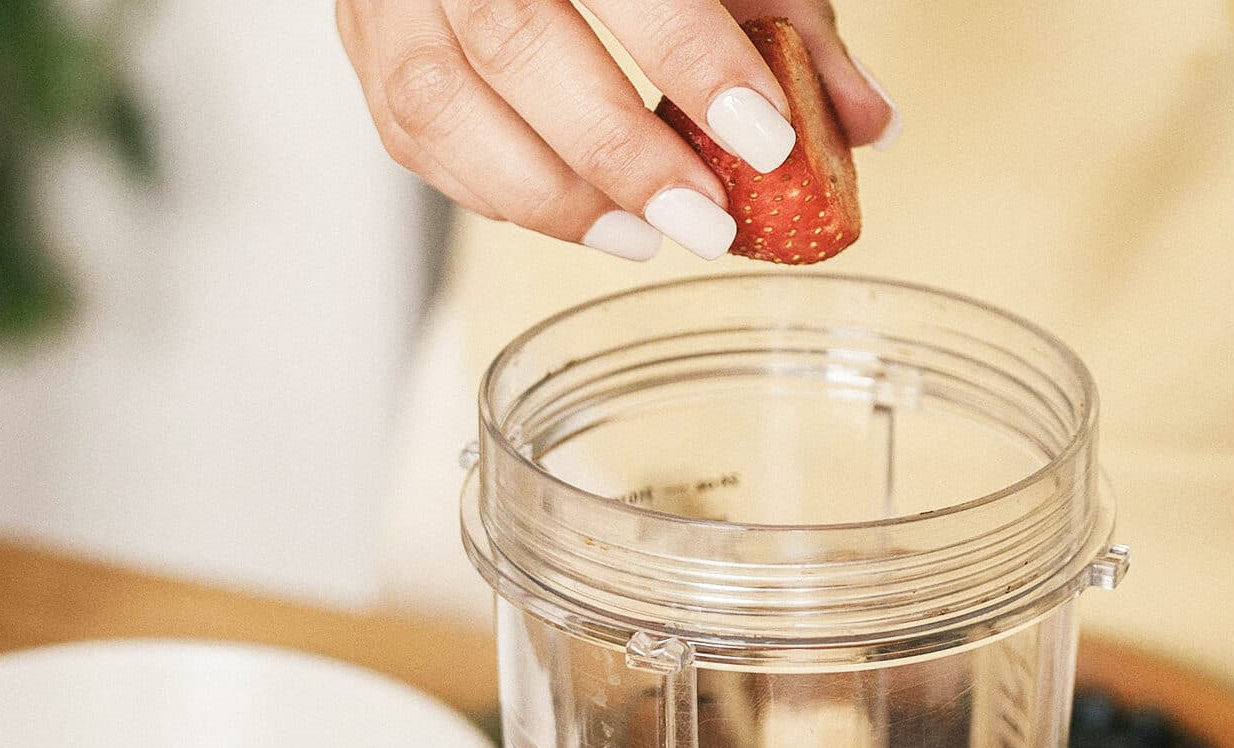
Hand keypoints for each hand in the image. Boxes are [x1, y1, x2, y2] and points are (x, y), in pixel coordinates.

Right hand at [336, 0, 897, 260]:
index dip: (691, 55)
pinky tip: (576, 215)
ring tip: (641, 237)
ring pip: (440, 102)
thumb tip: (867, 124)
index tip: (765, 137)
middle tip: (705, 221)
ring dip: (549, 193)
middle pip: (513, 38)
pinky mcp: (365, 36)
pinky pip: (411, 134)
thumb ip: (788, 24)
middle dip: (618, 150)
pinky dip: (495, 192)